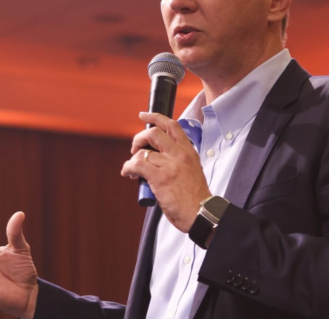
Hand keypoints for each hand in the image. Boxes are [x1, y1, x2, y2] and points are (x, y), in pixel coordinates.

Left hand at [121, 112, 210, 231]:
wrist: (201, 213)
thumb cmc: (195, 197)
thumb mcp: (192, 170)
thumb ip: (178, 160)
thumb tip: (157, 158)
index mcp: (189, 151)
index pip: (172, 126)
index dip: (155, 117)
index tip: (144, 115)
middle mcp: (180, 154)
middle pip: (154, 133)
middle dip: (139, 138)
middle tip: (135, 148)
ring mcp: (170, 165)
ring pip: (143, 152)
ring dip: (133, 158)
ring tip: (133, 169)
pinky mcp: (160, 177)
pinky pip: (137, 165)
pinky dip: (128, 168)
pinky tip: (128, 174)